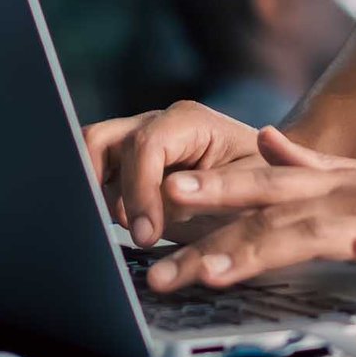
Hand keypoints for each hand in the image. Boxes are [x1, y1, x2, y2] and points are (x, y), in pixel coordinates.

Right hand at [81, 101, 266, 247]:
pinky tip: (118, 229)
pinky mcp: (125, 168)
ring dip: (96, 195)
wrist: (266, 185)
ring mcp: (135, 142)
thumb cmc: (264, 183)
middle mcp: (156, 124)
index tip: (146, 234)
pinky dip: (96, 202)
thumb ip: (212, 190)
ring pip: (89, 156)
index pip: (146, 145)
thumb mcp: (251, 189)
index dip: (140, 191)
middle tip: (127, 231)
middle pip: (100, 140)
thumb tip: (169, 194)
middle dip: (99, 186)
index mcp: (189, 122)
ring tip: (126, 230)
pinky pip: (94, 178)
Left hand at [143, 127, 355, 299]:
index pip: (262, 187)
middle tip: (154, 259)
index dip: (209, 191)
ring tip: (214, 267)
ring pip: (318, 234)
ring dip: (263, 248)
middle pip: (272, 213)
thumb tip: (264, 142)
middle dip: (209, 234)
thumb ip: (316, 165)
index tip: (156, 200)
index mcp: (341, 185)